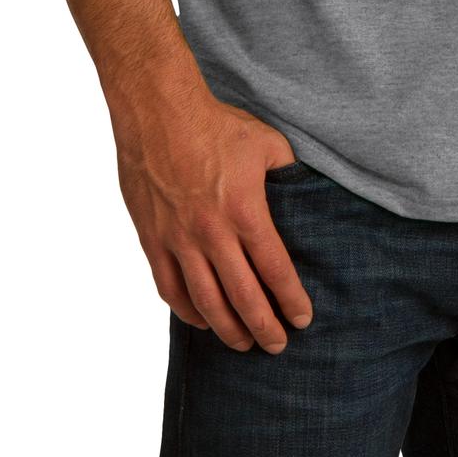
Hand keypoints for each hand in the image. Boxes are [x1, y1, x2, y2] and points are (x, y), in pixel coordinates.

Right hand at [105, 80, 314, 354]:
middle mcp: (212, 232)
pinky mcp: (152, 238)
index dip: (291, 300)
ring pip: (205, 302)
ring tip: (243, 344)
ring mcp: (179, 239)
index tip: (303, 320)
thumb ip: (288, 173)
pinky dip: (187, 311)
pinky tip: (201, 320)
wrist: (159, 111)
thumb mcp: (266, 143)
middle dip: (264, 328)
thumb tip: (305, 193)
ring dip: (227, 329)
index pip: (275, 269)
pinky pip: (170, 288)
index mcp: (245, 210)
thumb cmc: (215, 124)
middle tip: (277, 345)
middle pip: (243, 297)